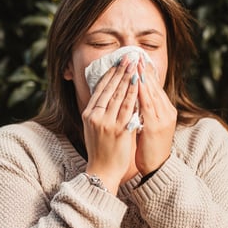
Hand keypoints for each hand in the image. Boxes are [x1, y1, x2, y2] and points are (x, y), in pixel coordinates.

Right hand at [82, 57, 138, 193]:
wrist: (102, 171)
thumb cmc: (100, 149)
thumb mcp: (93, 128)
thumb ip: (99, 112)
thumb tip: (107, 95)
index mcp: (88, 114)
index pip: (99, 89)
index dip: (109, 73)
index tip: (117, 62)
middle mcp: (96, 116)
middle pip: (109, 88)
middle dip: (120, 71)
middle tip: (129, 57)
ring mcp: (107, 122)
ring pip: (119, 95)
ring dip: (128, 78)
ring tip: (135, 65)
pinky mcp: (119, 130)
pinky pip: (128, 108)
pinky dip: (134, 94)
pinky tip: (139, 84)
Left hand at [135, 58, 176, 174]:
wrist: (157, 168)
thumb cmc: (150, 148)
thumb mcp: (148, 125)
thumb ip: (144, 111)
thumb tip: (133, 96)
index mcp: (165, 111)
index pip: (155, 87)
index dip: (147, 73)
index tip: (138, 60)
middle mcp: (166, 112)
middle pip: (155, 86)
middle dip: (144, 70)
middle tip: (136, 55)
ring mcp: (162, 118)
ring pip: (152, 93)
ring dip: (143, 77)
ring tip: (136, 63)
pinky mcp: (156, 126)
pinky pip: (148, 105)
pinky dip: (142, 92)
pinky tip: (136, 82)